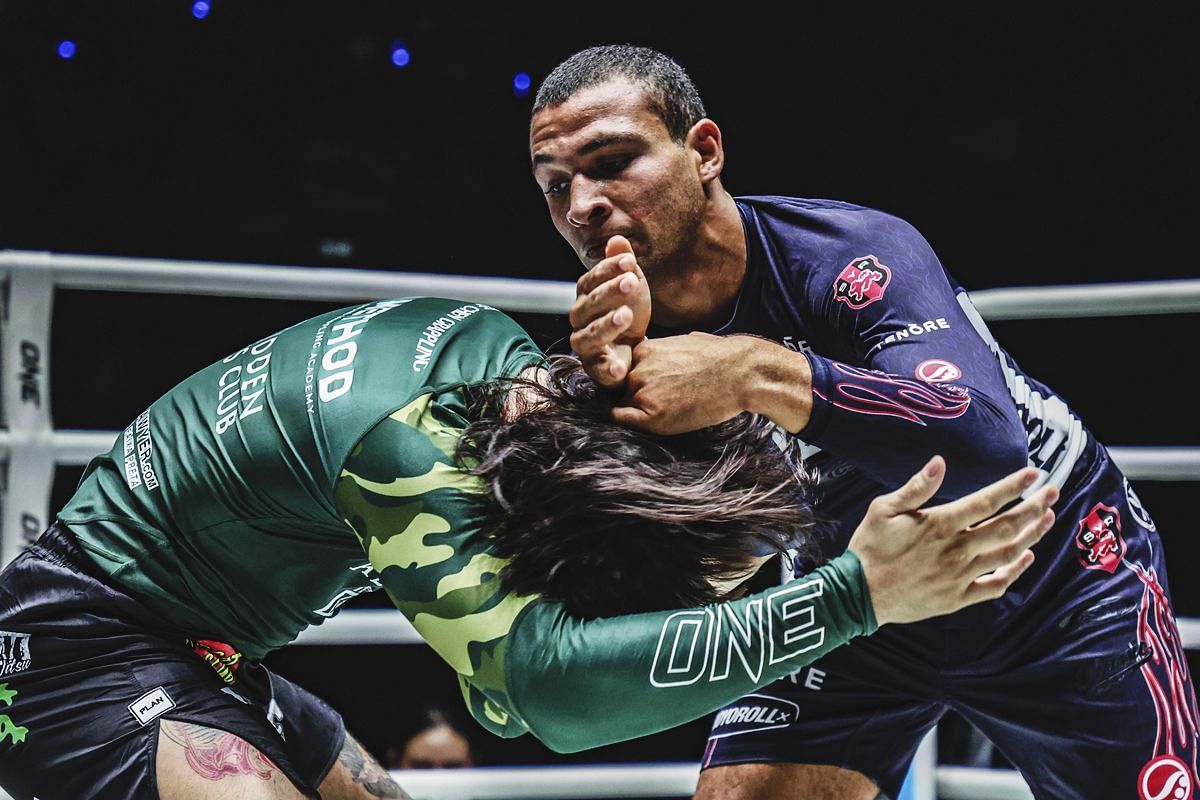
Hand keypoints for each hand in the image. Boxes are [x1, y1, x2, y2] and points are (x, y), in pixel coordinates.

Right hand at [569, 236, 650, 387]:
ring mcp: (586, 346)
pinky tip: (620, 366)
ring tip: (626, 315)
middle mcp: (580, 321)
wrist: (634, 351)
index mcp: (586, 297)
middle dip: (609, 292)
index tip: (629, 262)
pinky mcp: (597, 369)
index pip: (591, 280)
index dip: (608, 269)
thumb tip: (617, 240)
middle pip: (588, 305)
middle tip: (631, 282)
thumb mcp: (630, 286)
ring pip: (589, 335)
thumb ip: (623, 265)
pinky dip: (608, 368)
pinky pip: (600, 369)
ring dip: (606, 324)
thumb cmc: (627, 315)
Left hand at [614, 334, 811, 434]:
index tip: (646, 390)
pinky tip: (652, 421)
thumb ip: (662, 352)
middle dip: (634, 397)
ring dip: (639, 411)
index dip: (633, 383)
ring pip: (625, 405)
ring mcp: (642, 390)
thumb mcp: (684, 342)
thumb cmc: (721, 357)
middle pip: (621, 389)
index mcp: (643, 349)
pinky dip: (630, 423)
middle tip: (662, 403)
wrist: (741, 372)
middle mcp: (636, 368)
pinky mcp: (652, 414)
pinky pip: (624, 420)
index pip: (623, 371)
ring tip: (669, 411)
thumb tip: (658, 358)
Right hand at [848, 456, 1057, 625]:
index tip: (1033, 474)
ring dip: (1031, 536)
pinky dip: (1014, 572)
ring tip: (1047, 519)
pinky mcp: (958, 598)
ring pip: (1007, 555)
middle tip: (1053, 492)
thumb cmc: (870, 548)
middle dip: (1034, 508)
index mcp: (939, 525)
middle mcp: (956, 550)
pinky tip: (1025, 558)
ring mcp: (960, 576)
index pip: (986, 502)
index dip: (1012, 487)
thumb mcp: (883, 509)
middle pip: (1006, 528)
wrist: (859, 594)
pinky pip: (995, 585)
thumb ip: (916, 487)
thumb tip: (939, 462)